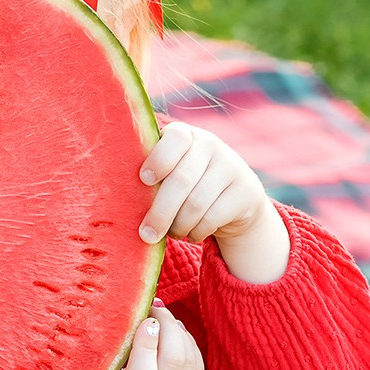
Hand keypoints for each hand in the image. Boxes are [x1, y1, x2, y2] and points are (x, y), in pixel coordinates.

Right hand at [73, 302, 204, 369]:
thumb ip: (110, 356)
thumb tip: (136, 313)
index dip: (147, 341)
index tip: (141, 318)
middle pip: (175, 360)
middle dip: (168, 325)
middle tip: (155, 307)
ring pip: (191, 362)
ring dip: (181, 333)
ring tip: (164, 319)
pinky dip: (189, 348)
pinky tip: (176, 336)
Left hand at [138, 121, 269, 245]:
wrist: (237, 199)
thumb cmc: (188, 186)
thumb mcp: (172, 173)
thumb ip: (153, 177)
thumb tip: (123, 200)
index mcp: (186, 135)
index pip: (175, 139)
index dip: (159, 159)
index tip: (143, 180)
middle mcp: (211, 145)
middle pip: (182, 180)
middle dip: (161, 212)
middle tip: (146, 235)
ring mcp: (232, 167)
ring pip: (196, 204)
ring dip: (179, 225)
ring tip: (172, 233)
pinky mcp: (246, 191)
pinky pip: (213, 218)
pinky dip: (197, 231)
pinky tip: (192, 233)